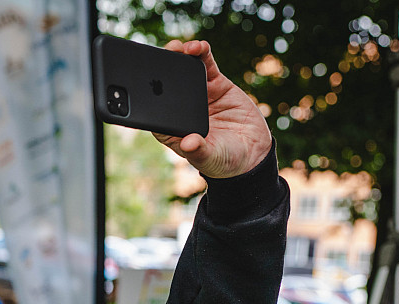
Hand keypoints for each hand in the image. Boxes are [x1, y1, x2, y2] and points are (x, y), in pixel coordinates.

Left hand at [153, 40, 271, 178]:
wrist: (254, 152)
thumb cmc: (225, 160)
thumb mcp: (211, 158)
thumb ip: (199, 151)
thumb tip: (188, 143)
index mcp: (174, 129)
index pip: (155, 112)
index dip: (148, 98)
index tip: (144, 84)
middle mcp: (182, 110)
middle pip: (167, 87)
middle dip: (161, 71)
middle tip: (159, 57)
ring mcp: (199, 96)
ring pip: (185, 73)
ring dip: (181, 58)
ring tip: (180, 48)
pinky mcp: (216, 86)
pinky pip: (206, 67)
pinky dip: (202, 55)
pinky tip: (199, 47)